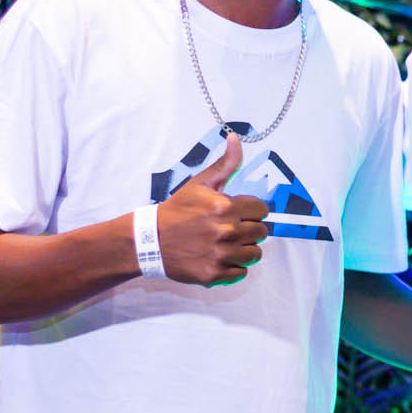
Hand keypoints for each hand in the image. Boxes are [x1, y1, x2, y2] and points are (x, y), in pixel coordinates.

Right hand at [156, 131, 268, 285]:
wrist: (150, 241)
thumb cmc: (177, 211)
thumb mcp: (200, 184)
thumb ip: (225, 164)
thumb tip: (236, 138)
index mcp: (225, 207)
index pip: (261, 211)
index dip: (251, 211)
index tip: (238, 213)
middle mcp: (226, 231)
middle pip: (261, 233)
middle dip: (248, 230)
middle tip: (230, 229)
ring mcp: (220, 255)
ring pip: (254, 254)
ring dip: (243, 249)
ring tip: (225, 244)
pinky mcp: (214, 274)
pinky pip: (241, 272)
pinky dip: (232, 267)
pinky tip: (217, 257)